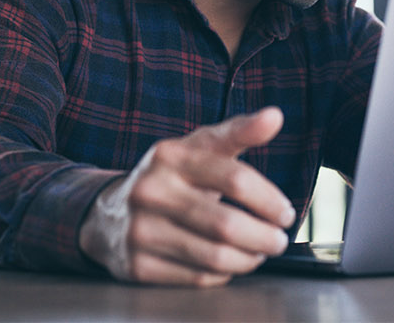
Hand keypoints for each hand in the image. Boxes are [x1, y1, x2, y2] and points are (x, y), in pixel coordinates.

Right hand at [79, 107, 296, 286]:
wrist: (107, 215)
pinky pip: (197, 278)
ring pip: (215, 257)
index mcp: (169, 156)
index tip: (285, 213)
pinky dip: (222, 274)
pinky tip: (227, 264)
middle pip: (226, 224)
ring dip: (248, 259)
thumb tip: (275, 116)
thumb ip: (238, 133)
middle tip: (278, 240)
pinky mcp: (138, 266)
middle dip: (264, 237)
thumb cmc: (169, 178)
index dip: (269, 200)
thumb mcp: (198, 148)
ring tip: (258, 253)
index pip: (235, 179)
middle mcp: (150, 191)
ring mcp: (140, 230)